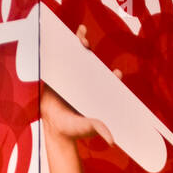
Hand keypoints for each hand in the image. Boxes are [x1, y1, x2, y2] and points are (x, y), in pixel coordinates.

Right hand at [40, 26, 117, 142]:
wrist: (55, 129)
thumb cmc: (74, 129)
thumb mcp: (86, 127)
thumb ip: (98, 129)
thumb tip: (111, 141)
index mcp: (96, 90)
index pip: (107, 78)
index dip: (113, 75)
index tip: (117, 73)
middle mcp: (85, 79)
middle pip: (90, 60)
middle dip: (89, 49)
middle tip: (87, 42)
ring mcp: (72, 76)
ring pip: (75, 55)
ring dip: (78, 42)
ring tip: (81, 32)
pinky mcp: (59, 75)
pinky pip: (60, 59)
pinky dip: (60, 47)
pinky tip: (60, 35)